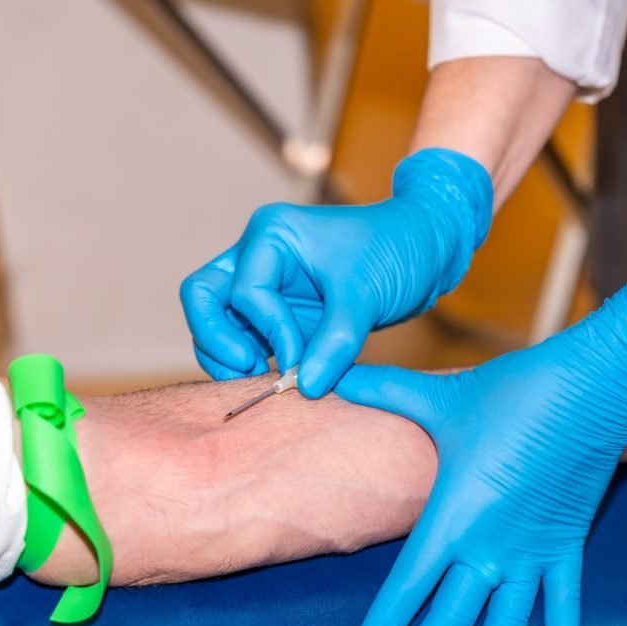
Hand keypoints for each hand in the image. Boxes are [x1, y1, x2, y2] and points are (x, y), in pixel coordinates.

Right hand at [181, 148, 491, 397]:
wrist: (424, 249)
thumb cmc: (397, 249)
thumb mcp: (366, 294)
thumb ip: (335, 343)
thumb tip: (306, 388)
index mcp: (272, 236)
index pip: (246, 293)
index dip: (270, 332)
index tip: (297, 362)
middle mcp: (258, 257)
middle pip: (202, 297)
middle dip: (215, 339)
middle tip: (246, 371)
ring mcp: (265, 285)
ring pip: (217, 321)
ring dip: (228, 355)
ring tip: (260, 383)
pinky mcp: (280, 311)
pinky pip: (248, 338)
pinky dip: (252, 360)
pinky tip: (275, 380)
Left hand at [336, 284, 626, 625]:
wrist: (588, 389)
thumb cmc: (512, 393)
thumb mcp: (439, 396)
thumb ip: (383, 390)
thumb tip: (331, 376)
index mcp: (452, 519)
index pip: (407, 592)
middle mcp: (490, 549)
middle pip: (450, 625)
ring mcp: (532, 554)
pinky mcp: (566, 547)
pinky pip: (564, 607)